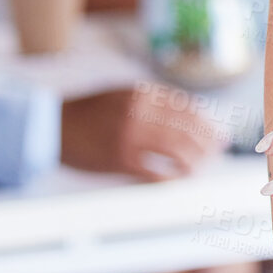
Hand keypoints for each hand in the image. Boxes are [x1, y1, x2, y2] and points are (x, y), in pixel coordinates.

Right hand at [61, 83, 227, 179]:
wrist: (53, 125)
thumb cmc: (91, 109)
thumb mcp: (125, 93)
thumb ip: (155, 100)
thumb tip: (190, 114)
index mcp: (144, 93)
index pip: (189, 108)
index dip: (207, 123)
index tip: (219, 134)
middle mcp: (141, 112)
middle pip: (188, 129)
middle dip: (208, 142)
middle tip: (219, 152)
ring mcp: (130, 136)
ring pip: (177, 150)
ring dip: (194, 161)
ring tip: (200, 167)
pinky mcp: (119, 160)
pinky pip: (155, 171)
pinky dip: (171, 177)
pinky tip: (178, 180)